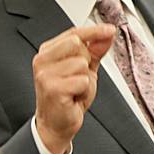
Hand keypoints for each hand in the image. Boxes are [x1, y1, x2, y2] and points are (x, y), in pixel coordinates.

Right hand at [33, 24, 115, 153]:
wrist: (57, 123)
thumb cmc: (68, 96)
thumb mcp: (85, 69)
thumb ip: (95, 50)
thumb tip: (107, 34)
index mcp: (48, 51)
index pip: (74, 33)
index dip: (94, 31)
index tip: (110, 29)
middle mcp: (43, 60)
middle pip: (77, 44)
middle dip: (86, 61)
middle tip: (79, 77)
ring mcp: (46, 74)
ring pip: (82, 64)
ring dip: (86, 79)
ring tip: (76, 89)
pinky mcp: (53, 88)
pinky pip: (83, 81)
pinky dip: (85, 91)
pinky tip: (74, 97)